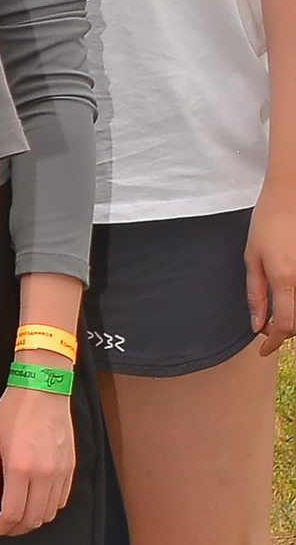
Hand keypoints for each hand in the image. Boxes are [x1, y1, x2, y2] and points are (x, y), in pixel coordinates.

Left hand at [0, 384, 76, 536]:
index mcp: (20, 469)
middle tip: (2, 526)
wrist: (43, 389)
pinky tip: (34, 500)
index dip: (1, 528)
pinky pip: (62, 500)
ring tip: (17, 514)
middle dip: (16, 529)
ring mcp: (62, 472)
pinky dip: (47, 508)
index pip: (14, 515)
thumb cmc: (11, 412)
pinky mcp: (72, 468)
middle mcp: (45, 475)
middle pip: (34, 520)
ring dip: (32, 520)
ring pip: (49, 513)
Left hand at [248, 173, 295, 343]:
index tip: (263, 349)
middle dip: (285, 332)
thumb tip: (257, 325)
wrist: (291, 194)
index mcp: (286, 277)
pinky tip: (290, 301)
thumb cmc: (268, 222)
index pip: (285, 325)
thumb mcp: (253, 257)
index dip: (274, 342)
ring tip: (279, 317)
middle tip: (268, 331)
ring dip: (295, 320)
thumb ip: (256, 294)